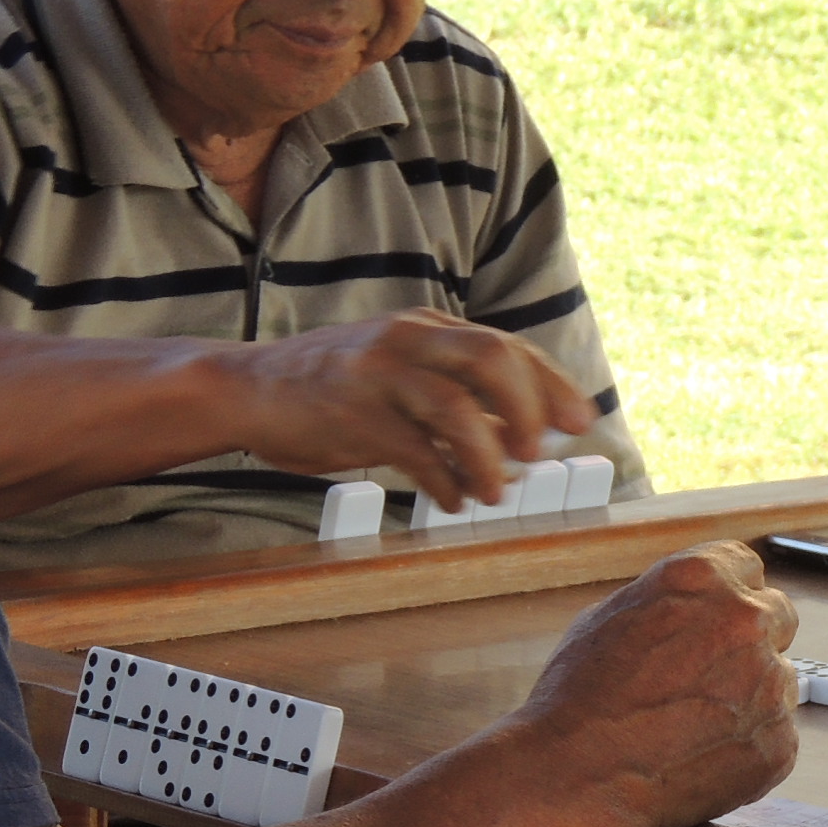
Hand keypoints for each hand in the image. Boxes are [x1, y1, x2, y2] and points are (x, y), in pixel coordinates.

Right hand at [228, 312, 598, 509]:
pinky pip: (415, 451)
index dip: (550, 384)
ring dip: (487, 456)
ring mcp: (378, 375)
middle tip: (540, 452)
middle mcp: (406, 340)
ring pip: (456, 407)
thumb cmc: (331, 389)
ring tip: (494, 490)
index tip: (579, 420)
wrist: (248, 389)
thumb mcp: (400, 377)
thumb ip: (456, 399)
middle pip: (491, 358)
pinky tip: (451, 498)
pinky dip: (443, 481)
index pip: (505, 346)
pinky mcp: (352, 415)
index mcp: (425, 327)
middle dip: (529, 408)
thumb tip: (520, 439)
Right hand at [509, 542, 800, 826]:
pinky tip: (699, 757)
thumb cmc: (578, 699)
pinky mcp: (778, 741)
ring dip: (749, 698)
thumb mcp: (609, 618)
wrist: (576, 775)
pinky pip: (775, 737)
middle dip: (750, 642)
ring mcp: (769, 682)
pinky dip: (747, 748)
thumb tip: (691, 611)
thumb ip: (668, 604)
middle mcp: (745, 620)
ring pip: (778, 680)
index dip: (728, 596)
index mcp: (702, 578)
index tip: (718, 620)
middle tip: (711, 675)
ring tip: (691, 727)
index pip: (745, 567)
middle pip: (777, 616)